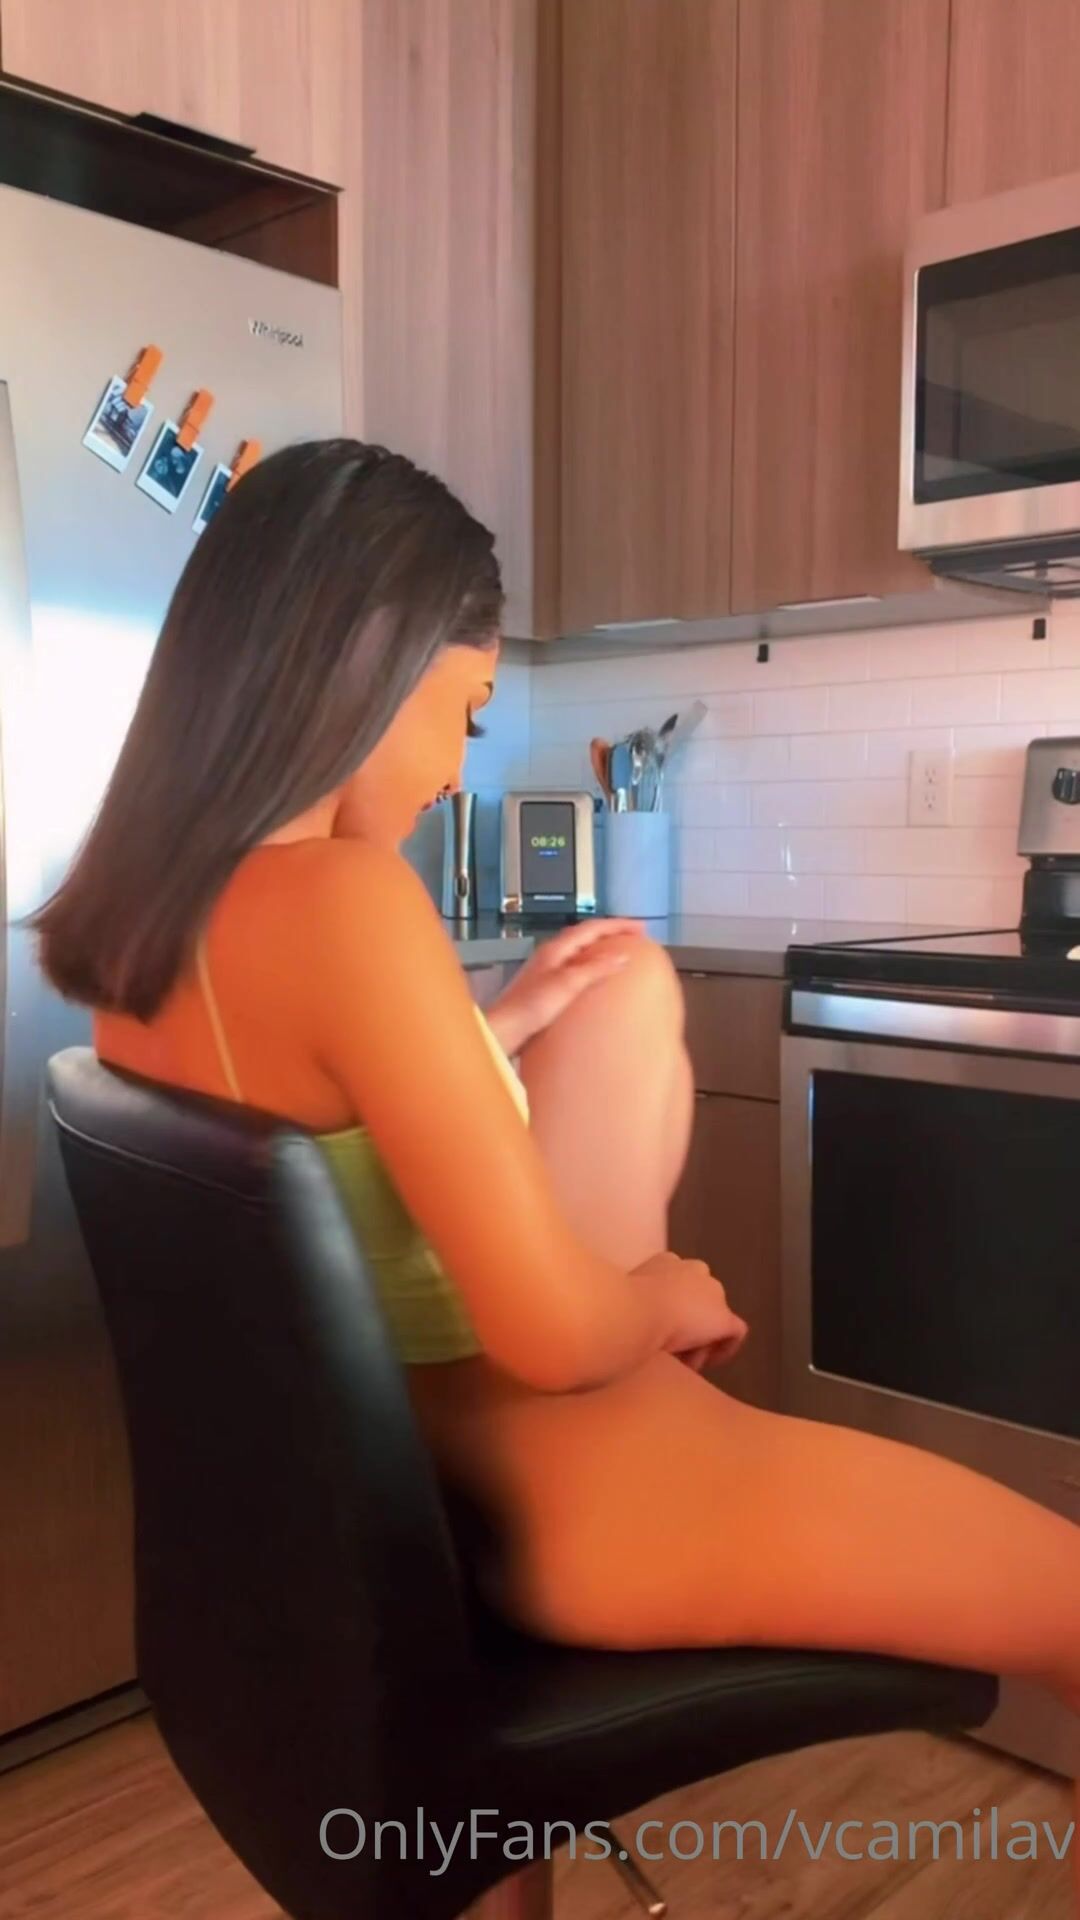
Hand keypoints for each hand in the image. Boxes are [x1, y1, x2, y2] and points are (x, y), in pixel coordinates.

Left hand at [485, 919, 646, 1055]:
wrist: (504, 1029)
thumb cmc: (530, 1007)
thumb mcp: (568, 985)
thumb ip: (595, 968)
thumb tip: (622, 955)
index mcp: (557, 949)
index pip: (592, 928)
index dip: (618, 925)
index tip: (640, 928)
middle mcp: (551, 955)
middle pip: (585, 935)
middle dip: (610, 933)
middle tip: (632, 937)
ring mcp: (546, 971)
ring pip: (579, 951)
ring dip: (600, 949)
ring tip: (619, 955)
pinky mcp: (545, 988)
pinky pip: (574, 969)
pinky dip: (590, 967)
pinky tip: (596, 982)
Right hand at [633, 1252, 748, 1372]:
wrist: (635, 1312)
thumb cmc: (622, 1306)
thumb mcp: (626, 1300)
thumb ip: (637, 1305)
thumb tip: (636, 1323)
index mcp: (666, 1263)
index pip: (679, 1284)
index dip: (674, 1310)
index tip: (662, 1331)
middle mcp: (694, 1270)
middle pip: (700, 1300)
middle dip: (691, 1324)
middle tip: (674, 1349)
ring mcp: (713, 1293)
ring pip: (714, 1318)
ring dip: (700, 1340)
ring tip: (682, 1361)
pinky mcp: (725, 1317)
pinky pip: (734, 1333)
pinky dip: (724, 1349)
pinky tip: (707, 1364)